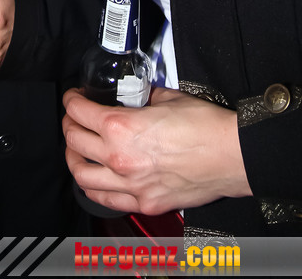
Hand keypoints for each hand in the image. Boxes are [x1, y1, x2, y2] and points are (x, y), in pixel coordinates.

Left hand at [62, 86, 251, 214]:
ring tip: (78, 149)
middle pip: (73, 142)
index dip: (71, 100)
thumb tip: (135, 98)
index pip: (78, 112)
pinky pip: (106, 199)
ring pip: (82, 176)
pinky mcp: (145, 203)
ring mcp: (131, 185)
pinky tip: (95, 177)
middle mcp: (119, 158)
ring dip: (74, 159)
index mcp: (121, 127)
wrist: (232, 156)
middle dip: (68, 126)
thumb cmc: (205, 126)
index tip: (74, 97)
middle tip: (73, 119)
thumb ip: (142, 98)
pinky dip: (93, 187)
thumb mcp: (167, 98)